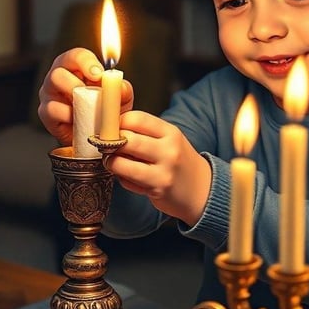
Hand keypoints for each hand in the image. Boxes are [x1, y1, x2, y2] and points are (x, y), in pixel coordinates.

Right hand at [37, 47, 133, 143]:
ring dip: (72, 93)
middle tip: (91, 92)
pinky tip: (78, 119)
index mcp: (77, 67)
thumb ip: (122, 90)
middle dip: (77, 80)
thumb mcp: (119, 99)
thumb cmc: (104, 110)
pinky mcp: (46, 112)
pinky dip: (67, 114)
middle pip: (59, 68)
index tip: (99, 74)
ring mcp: (50, 93)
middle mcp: (60, 76)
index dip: (87, 62)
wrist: (95, 136)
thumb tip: (120, 86)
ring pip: (53, 83)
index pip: (77, 56)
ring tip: (86, 105)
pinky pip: (52, 109)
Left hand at [107, 110, 211, 225]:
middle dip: (111, 142)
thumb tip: (112, 127)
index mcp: (170, 132)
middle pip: (127, 139)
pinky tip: (128, 176)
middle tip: (107, 145)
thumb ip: (146, 132)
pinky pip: (127, 181)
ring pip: (121, 163)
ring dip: (111, 162)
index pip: (137, 118)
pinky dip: (122, 178)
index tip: (113, 128)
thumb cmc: (178, 160)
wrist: (202, 189)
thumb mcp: (169, 139)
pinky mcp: (157, 190)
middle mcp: (169, 150)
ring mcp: (163, 171)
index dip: (118, 122)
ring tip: (112, 161)